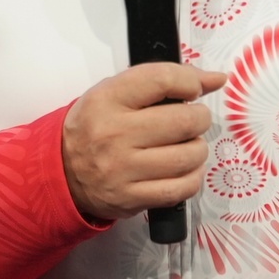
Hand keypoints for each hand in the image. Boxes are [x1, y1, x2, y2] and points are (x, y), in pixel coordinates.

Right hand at [62, 63, 216, 222]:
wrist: (61, 171)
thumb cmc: (95, 126)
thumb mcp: (116, 92)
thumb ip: (162, 81)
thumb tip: (216, 79)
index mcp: (107, 99)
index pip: (162, 80)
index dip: (191, 81)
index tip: (196, 88)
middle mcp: (114, 134)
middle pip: (184, 121)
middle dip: (199, 118)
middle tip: (192, 120)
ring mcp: (122, 170)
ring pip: (188, 156)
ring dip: (198, 149)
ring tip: (188, 145)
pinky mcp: (131, 199)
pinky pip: (182, 188)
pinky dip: (193, 177)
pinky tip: (184, 169)